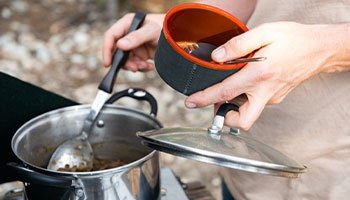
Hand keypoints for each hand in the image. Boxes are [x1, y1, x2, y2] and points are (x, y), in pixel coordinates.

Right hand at [103, 13, 163, 71]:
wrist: (180, 35)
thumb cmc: (166, 27)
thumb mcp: (152, 31)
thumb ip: (136, 37)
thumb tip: (120, 45)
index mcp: (127, 24)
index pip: (111, 36)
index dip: (107, 49)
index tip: (108, 63)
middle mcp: (129, 35)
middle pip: (117, 52)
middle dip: (124, 62)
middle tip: (133, 68)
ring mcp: (135, 46)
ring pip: (127, 60)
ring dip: (134, 66)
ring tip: (145, 66)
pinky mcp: (142, 55)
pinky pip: (136, 64)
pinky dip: (142, 68)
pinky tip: (150, 66)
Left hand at [184, 22, 349, 129]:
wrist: (319, 48)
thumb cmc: (294, 39)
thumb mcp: (264, 33)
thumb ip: (238, 45)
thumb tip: (217, 57)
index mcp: (259, 76)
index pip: (225, 93)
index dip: (204, 99)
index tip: (190, 103)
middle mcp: (266, 92)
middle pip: (242, 121)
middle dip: (224, 117)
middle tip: (216, 102)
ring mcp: (272, 98)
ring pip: (248, 113)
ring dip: (234, 105)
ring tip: (231, 85)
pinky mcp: (277, 97)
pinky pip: (256, 104)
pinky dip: (246, 97)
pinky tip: (247, 81)